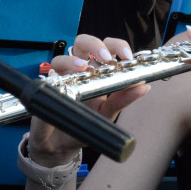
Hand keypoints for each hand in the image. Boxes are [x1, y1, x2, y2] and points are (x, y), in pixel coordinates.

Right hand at [30, 34, 143, 166]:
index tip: (127, 56)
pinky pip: (49, 75)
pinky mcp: (47, 88)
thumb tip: (144, 87)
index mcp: (98, 72)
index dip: (117, 46)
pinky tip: (62, 82)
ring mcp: (62, 77)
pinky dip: (56, 76)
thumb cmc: (85, 126)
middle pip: (85, 43)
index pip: (108, 48)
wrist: (59, 146)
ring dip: (73, 60)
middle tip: (105, 57)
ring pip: (64, 56)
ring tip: (82, 68)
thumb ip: (122, 100)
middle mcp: (80, 70)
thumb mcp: (106, 115)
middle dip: (95, 44)